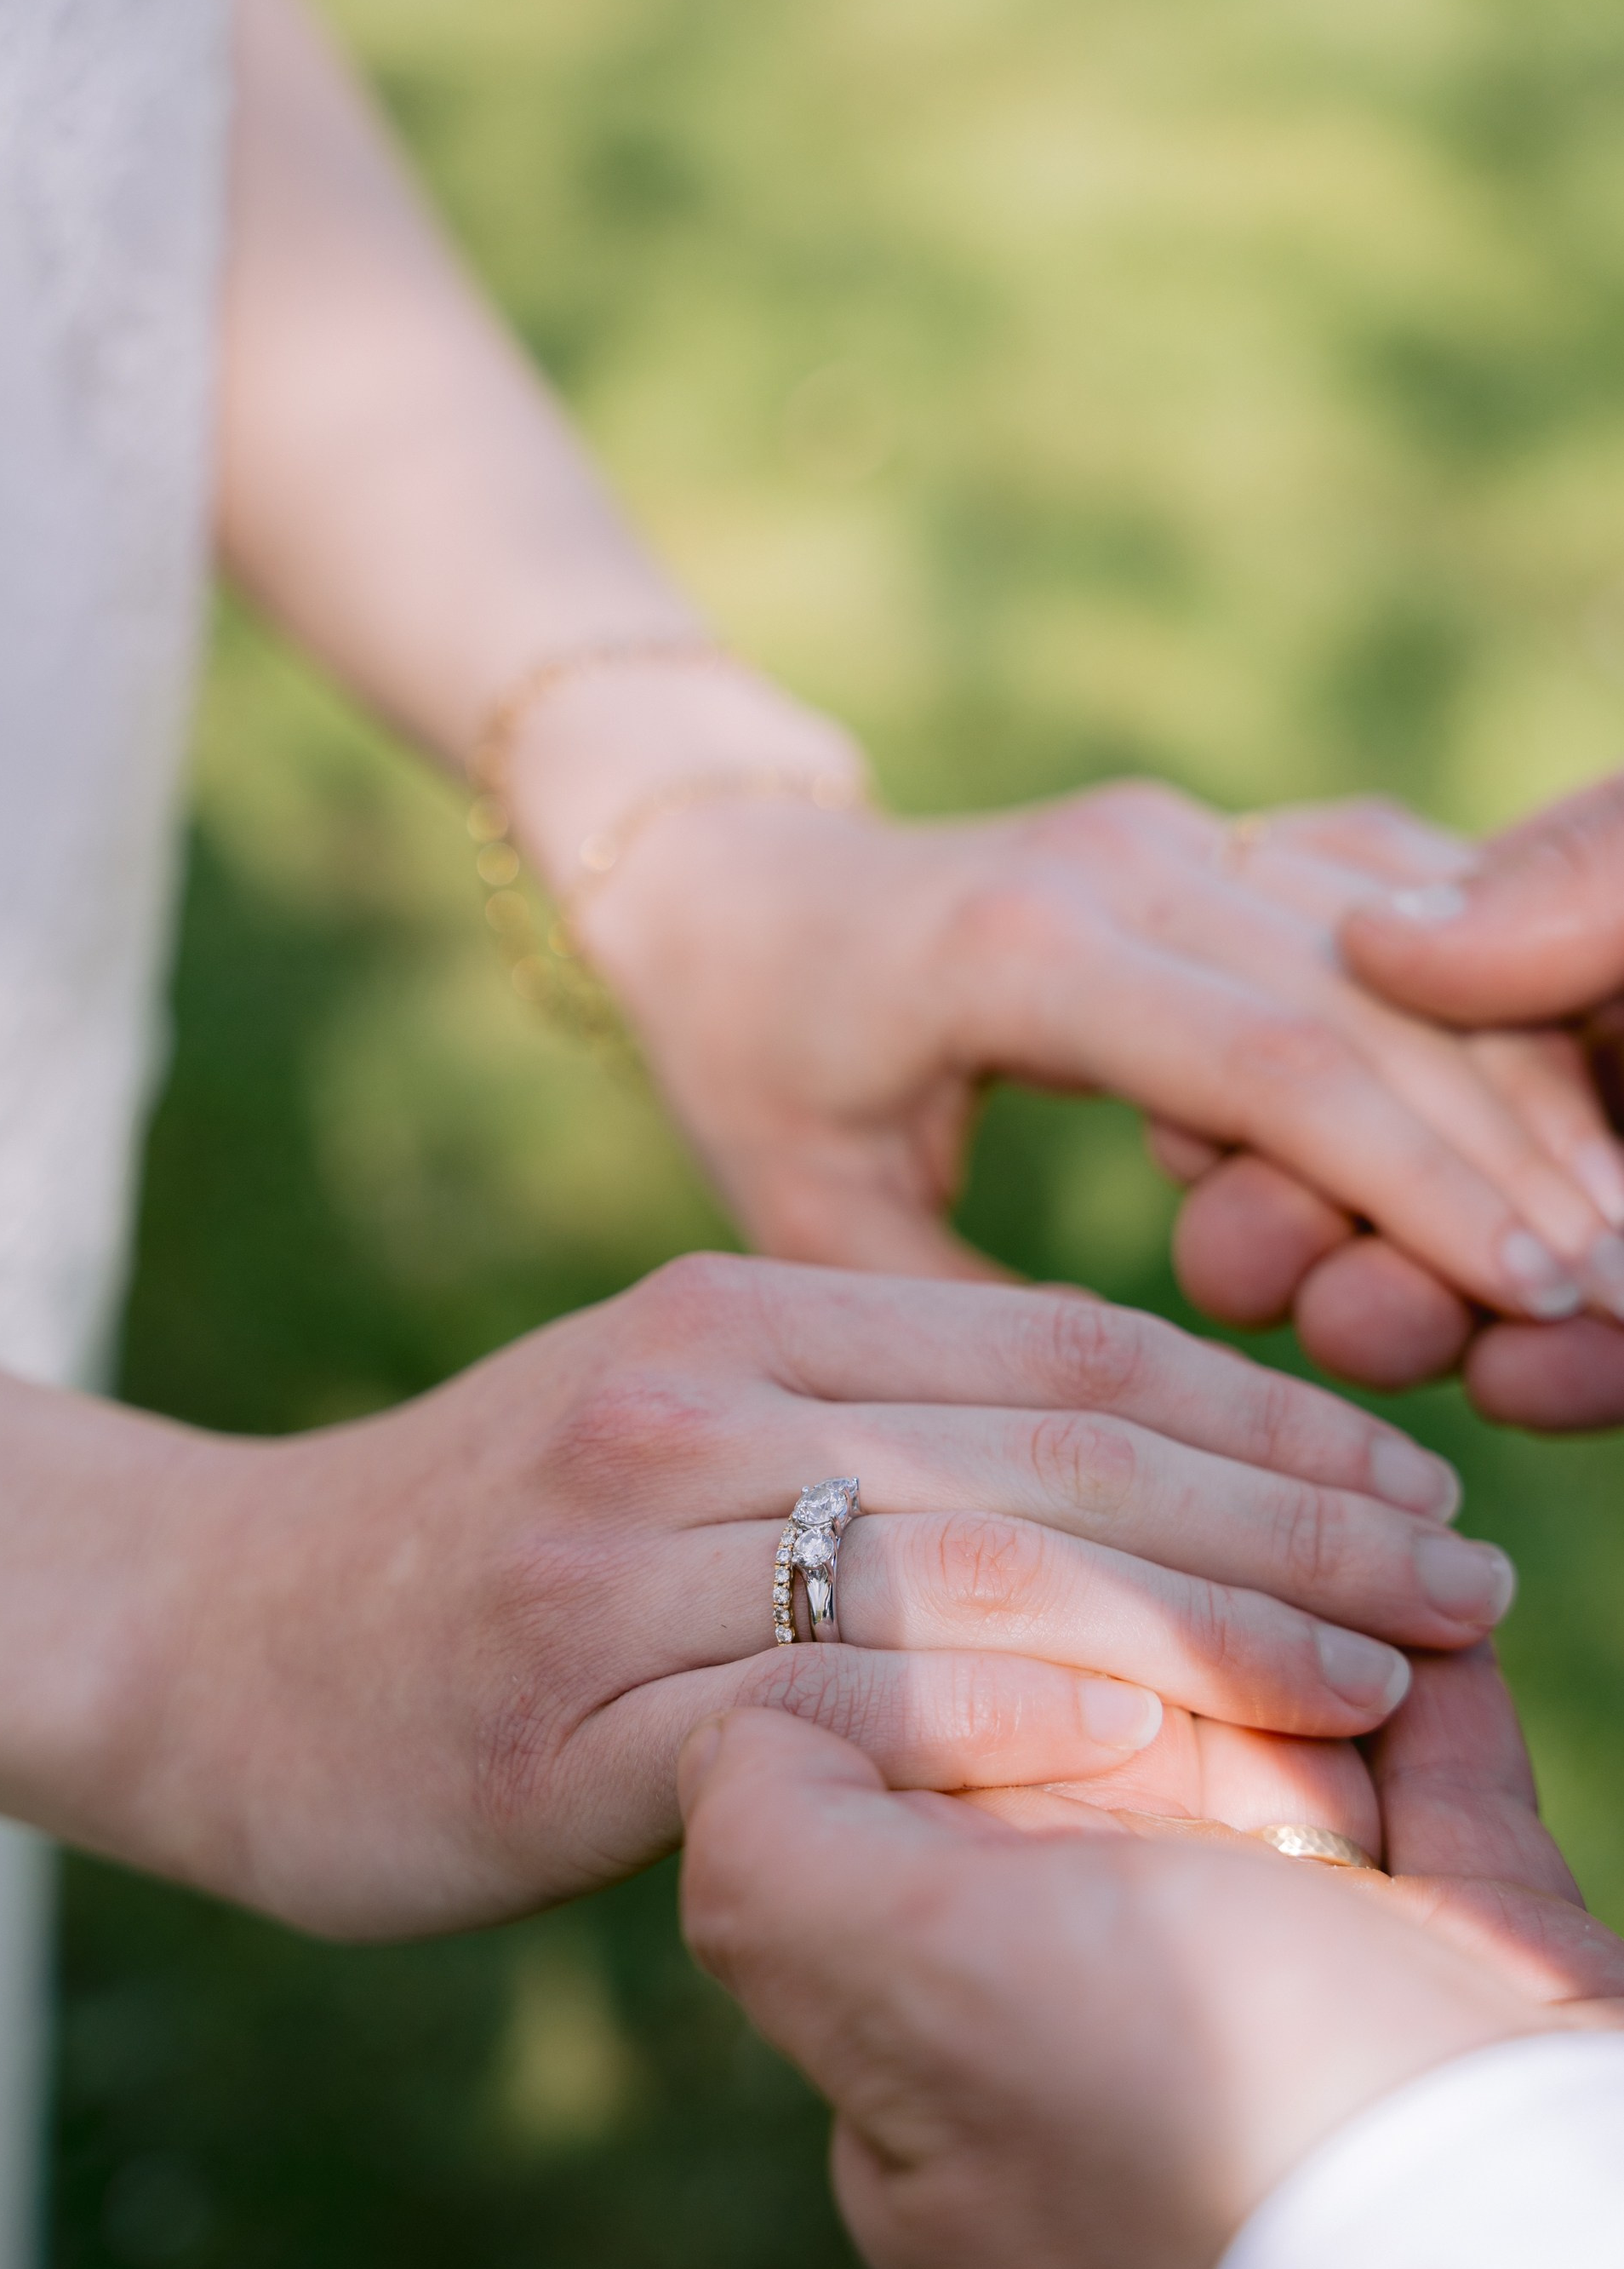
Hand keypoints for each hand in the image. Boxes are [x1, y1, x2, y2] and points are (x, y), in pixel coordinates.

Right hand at [0, 1260, 1497, 1937]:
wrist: (214, 1637)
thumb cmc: (475, 1541)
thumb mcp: (668, 1421)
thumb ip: (861, 1418)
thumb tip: (1112, 1474)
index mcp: (740, 1301)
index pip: (1062, 1344)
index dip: (1262, 1409)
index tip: (1410, 1479)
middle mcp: (695, 1389)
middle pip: (1058, 1448)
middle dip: (1291, 1516)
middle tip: (1464, 1583)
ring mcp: (629, 1544)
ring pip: (977, 1573)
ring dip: (1207, 1633)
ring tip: (1375, 1688)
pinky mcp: (576, 1707)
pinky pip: (843, 1713)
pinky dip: (1019, 1741)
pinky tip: (1164, 1771)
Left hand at [572, 768, 1623, 1327]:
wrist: (733, 886)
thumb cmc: (759, 1067)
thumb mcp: (821, 1220)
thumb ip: (976, 1322)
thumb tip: (1156, 1441)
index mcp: (1021, 948)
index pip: (1281, 1060)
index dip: (1428, 1181)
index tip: (1544, 1293)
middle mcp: (1123, 856)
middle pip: (1381, 999)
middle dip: (1522, 1148)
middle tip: (1623, 1287)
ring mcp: (1177, 828)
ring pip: (1411, 945)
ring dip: (1525, 1078)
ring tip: (1611, 1222)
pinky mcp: (1211, 834)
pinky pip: (1385, 895)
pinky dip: (1480, 996)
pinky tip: (1561, 1098)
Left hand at [678, 1646, 1623, 2268]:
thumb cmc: (1203, 2133)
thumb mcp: (916, 1997)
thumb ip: (772, 1854)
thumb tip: (752, 1719)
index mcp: (954, 2050)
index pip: (918, 1781)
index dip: (989, 1684)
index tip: (1085, 1677)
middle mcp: (1104, 2023)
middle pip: (1098, 1750)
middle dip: (1157, 1656)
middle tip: (1227, 1612)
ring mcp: (1287, 2006)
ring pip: (1265, 1752)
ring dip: (1303, 1652)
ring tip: (1353, 1568)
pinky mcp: (1450, 1976)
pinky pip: (1424, 1796)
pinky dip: (1432, 1707)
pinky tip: (1436, 1642)